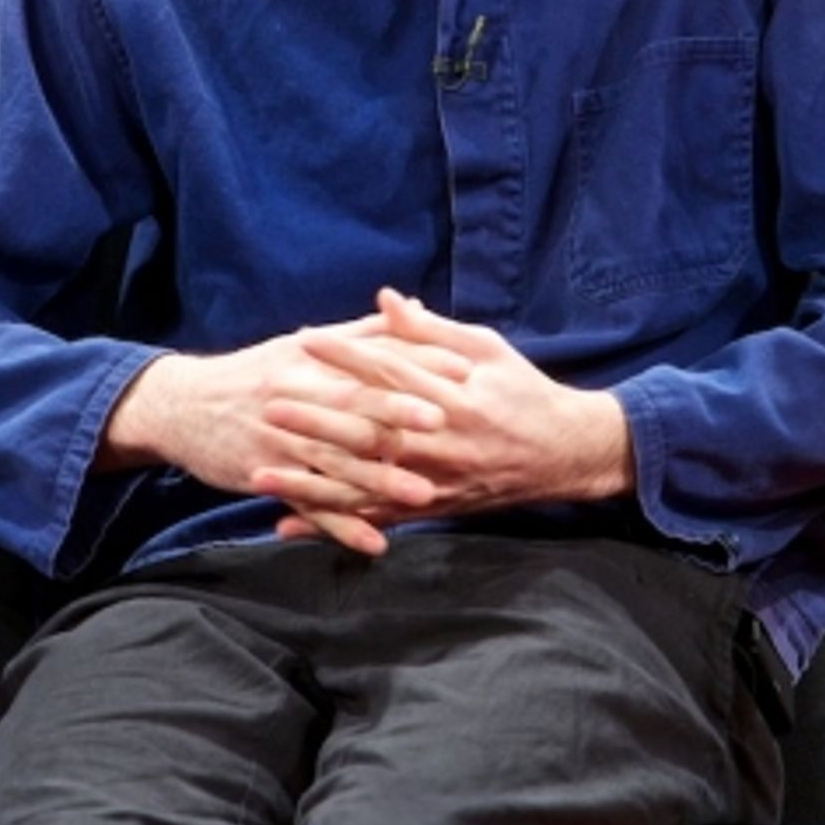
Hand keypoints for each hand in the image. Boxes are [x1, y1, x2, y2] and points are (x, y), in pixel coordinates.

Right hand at [98, 313, 468, 555]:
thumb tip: (409, 304)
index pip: (372, 360)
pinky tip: (375, 543)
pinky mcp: (268, 478)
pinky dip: (342, 527)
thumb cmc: (254, 373)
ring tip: (422, 494)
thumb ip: (361, 332)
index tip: (462, 368)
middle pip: (353, 408)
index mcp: (312, 362)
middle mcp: (297, 400)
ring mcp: (281, 442)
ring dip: (379, 480)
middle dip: (400, 416)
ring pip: (336, 462)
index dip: (417, 363)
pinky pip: (310, 506)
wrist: (183, 406)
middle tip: (446, 424)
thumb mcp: (302, 345)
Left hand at [261, 289, 633, 550]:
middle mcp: (441, 442)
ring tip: (261, 475)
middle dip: (315, 420)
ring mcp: (434, 480)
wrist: (564, 454)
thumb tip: (387, 298)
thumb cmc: (523, 391)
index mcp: (455, 396)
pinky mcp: (430, 508)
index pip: (391, 372)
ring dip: (309, 482)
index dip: (347, 355)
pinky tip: (289, 525)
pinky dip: (331, 524)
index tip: (306, 340)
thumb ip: (432, 331)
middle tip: (269, 405)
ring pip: (364, 484)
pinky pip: (374, 519)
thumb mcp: (487, 349)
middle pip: (369, 431)